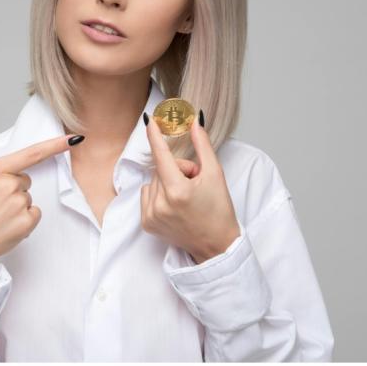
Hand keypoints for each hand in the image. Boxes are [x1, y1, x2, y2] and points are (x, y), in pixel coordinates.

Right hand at [0, 114, 83, 289]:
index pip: (31, 153)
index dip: (56, 145)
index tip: (74, 139)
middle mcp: (9, 185)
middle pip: (24, 180)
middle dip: (12, 188)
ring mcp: (19, 204)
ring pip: (28, 198)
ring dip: (16, 206)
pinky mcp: (26, 222)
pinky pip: (34, 214)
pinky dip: (24, 220)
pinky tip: (5, 226)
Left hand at [140, 111, 240, 264]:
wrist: (216, 245)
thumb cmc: (219, 210)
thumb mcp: (216, 175)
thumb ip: (203, 146)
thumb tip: (194, 123)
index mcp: (177, 192)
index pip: (161, 156)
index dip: (155, 136)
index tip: (150, 120)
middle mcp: (161, 204)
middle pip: (161, 168)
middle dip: (177, 169)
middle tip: (194, 182)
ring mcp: (151, 216)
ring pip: (153, 181)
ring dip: (168, 182)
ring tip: (186, 197)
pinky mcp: (147, 224)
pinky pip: (147, 195)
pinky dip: (158, 194)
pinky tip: (174, 205)